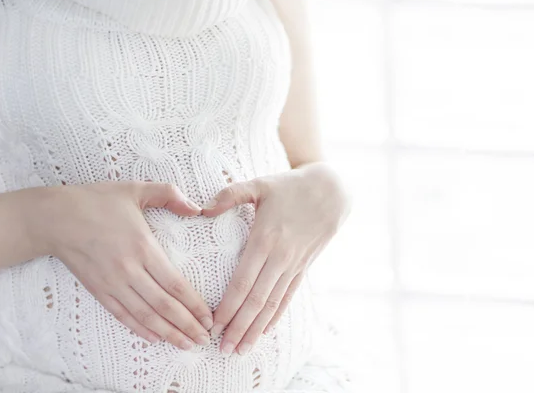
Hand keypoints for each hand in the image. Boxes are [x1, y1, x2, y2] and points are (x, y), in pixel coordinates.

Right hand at [31, 181, 212, 350]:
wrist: (55, 218)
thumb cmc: (97, 201)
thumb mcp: (136, 190)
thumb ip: (169, 194)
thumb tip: (197, 208)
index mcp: (143, 247)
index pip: (175, 284)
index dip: (194, 305)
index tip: (209, 317)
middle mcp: (129, 270)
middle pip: (164, 306)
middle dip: (187, 325)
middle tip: (205, 339)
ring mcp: (112, 283)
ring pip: (145, 316)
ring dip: (168, 333)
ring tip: (186, 344)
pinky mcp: (98, 290)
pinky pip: (122, 315)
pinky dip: (140, 329)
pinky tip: (155, 338)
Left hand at [202, 162, 349, 354]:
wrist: (332, 190)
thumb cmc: (290, 186)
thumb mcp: (260, 184)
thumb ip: (230, 194)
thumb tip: (202, 208)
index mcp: (265, 239)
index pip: (243, 282)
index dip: (228, 307)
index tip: (213, 325)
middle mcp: (280, 257)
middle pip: (257, 301)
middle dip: (239, 327)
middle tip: (223, 349)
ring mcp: (294, 265)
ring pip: (273, 304)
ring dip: (256, 329)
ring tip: (242, 349)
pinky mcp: (304, 267)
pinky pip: (289, 297)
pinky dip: (277, 316)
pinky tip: (265, 331)